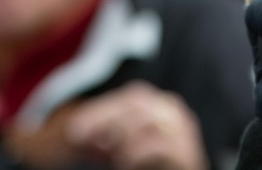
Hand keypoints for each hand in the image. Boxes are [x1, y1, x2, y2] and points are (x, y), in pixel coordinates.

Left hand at [64, 81, 208, 169]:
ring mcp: (183, 131)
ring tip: (103, 149)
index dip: (100, 111)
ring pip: (148, 120)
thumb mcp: (125, 145)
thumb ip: (108, 136)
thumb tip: (77, 133)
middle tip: (79, 137)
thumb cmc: (153, 163)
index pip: (130, 97)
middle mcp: (173, 111)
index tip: (74, 128)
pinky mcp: (187, 154)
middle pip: (138, 104)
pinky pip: (158, 145)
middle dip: (104, 119)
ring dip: (119, 134)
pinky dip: (136, 153)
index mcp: (160, 103)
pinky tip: (122, 163)